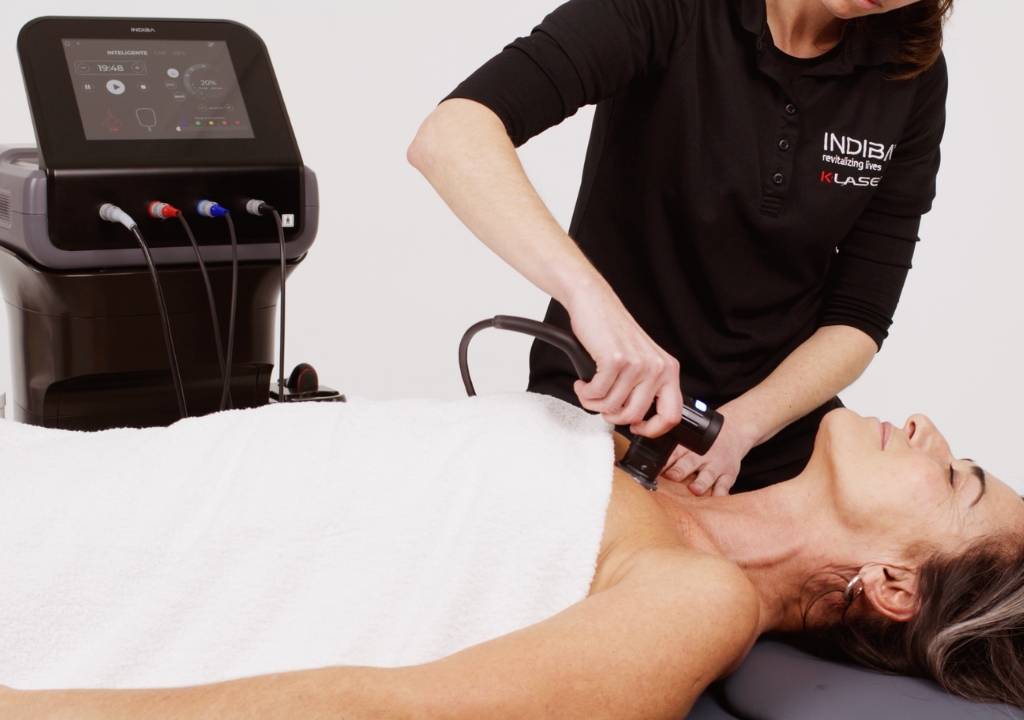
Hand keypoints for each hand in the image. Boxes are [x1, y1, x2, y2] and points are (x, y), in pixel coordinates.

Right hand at [565, 290, 681, 437]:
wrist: (594, 303)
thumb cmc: (613, 332)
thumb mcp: (642, 361)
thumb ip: (646, 388)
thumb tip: (639, 420)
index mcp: (668, 370)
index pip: (671, 415)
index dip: (652, 430)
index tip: (636, 429)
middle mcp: (657, 367)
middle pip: (634, 416)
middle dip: (612, 416)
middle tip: (601, 405)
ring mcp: (637, 364)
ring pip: (612, 407)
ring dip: (593, 402)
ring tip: (589, 389)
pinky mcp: (615, 360)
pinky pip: (597, 394)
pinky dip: (585, 392)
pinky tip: (584, 381)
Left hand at [660, 404, 757, 495]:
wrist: (734, 432)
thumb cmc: (705, 440)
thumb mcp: (689, 439)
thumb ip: (673, 451)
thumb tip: (647, 463)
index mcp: (688, 446)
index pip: (673, 453)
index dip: (663, 462)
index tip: (653, 471)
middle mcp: (702, 455)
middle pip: (689, 462)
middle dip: (680, 471)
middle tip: (671, 477)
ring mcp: (717, 464)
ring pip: (708, 474)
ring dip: (701, 482)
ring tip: (695, 490)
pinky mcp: (729, 473)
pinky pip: (725, 485)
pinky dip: (721, 494)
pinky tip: (716, 501)